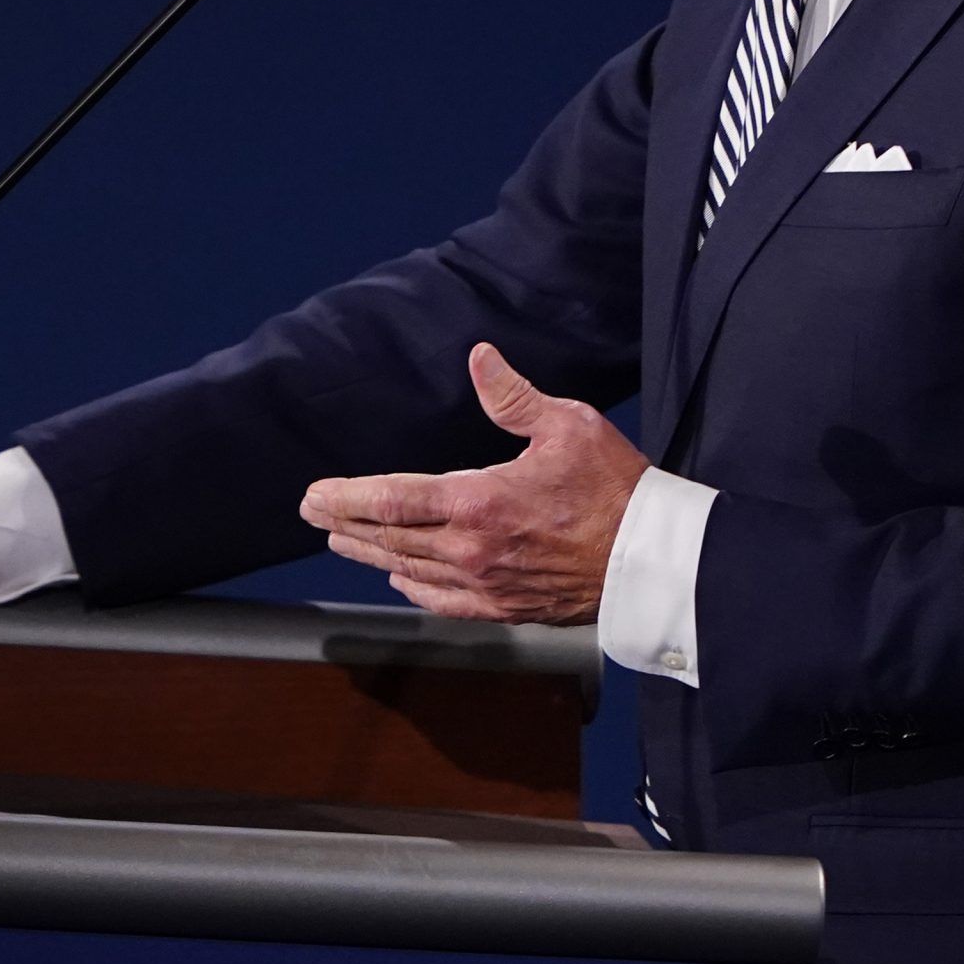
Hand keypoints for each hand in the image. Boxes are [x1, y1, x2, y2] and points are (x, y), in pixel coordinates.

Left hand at [299, 343, 648, 624]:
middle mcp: (472, 548)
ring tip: (340, 541)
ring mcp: (486, 583)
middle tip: (312, 512)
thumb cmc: (614, 487)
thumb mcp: (567, 425)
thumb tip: (478, 357)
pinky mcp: (506, 606)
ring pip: (410, 569)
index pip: (393, 500)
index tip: (314, 494)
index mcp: (480, 501)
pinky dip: (413, 587)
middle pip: (390, 537)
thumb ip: (513, 396)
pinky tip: (399, 577)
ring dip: (369, 554)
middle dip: (345, 524)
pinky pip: (444, 601)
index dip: (348, 498)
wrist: (651, 559)